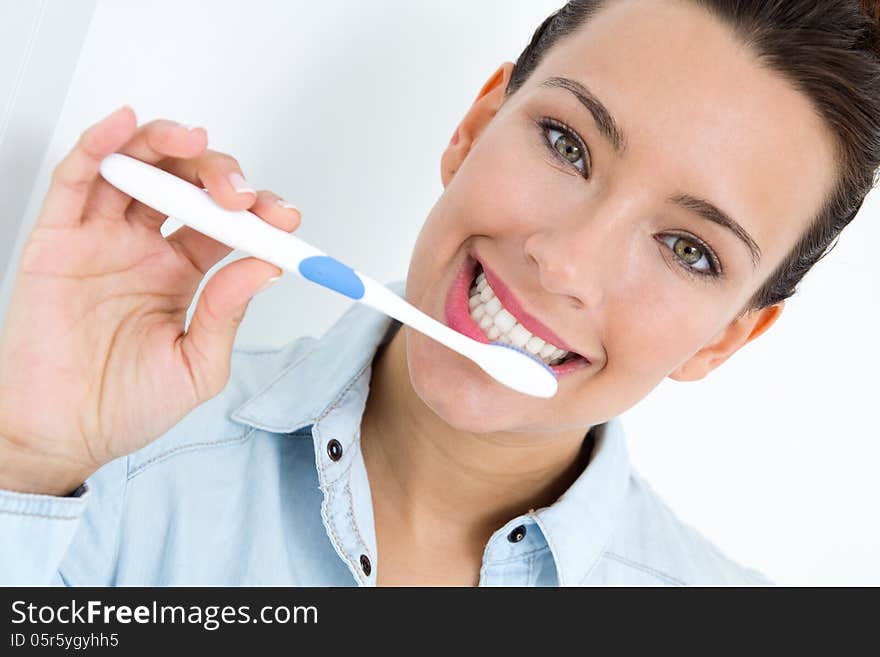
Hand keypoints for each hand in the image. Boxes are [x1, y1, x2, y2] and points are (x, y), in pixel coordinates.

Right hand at [0, 106, 299, 494]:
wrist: (61, 436)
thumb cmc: (125, 406)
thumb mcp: (198, 366)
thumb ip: (227, 314)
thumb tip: (265, 266)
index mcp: (181, 274)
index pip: (224, 224)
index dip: (256, 212)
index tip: (284, 216)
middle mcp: (144, 247)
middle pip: (186, 184)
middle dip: (220, 176)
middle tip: (240, 195)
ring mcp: (101, 238)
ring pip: (136, 167)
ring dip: (167, 143)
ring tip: (196, 143)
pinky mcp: (58, 239)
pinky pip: (76, 179)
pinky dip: (100, 145)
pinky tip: (125, 127)